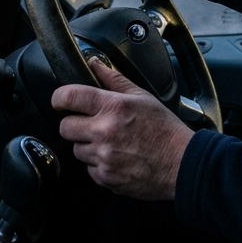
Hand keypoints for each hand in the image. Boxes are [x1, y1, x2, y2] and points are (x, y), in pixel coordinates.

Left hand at [51, 58, 193, 200]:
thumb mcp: (142, 97)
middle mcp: (105, 132)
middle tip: (91, 123)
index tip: (61, 101)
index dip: (59, 98)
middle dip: (74, 124)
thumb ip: (113, 79)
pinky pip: (89, 169)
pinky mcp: (106, 178)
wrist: (182, 164)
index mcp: (113, 107)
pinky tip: (116, 157)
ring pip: (76, 150)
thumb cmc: (165, 130)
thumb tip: (94, 64)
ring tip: (110, 142)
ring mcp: (104, 157)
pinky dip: (98, 164)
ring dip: (88, 146)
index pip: (69, 97)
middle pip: (65, 127)